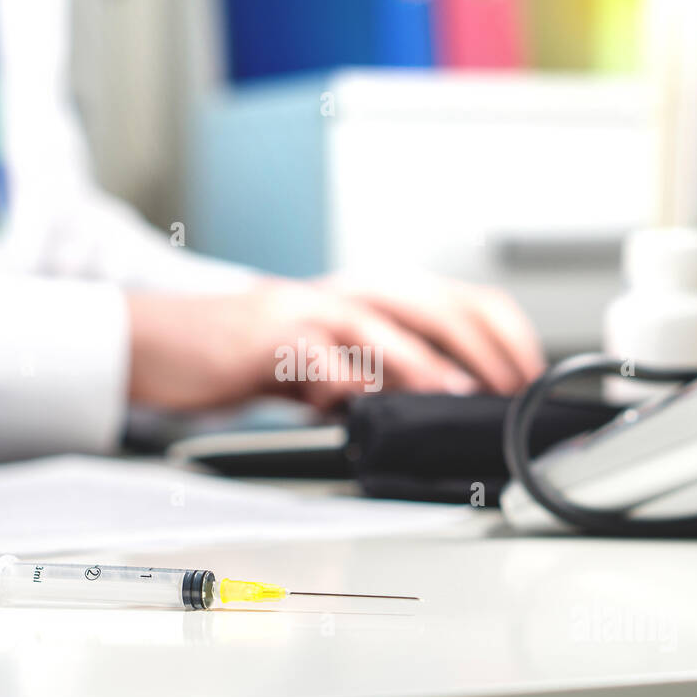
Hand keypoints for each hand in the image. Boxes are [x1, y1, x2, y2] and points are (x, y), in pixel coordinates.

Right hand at [125, 275, 544, 409]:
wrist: (170, 342)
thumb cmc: (251, 354)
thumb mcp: (331, 363)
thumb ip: (379, 375)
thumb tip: (439, 402)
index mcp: (368, 297)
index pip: (454, 298)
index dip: (500, 332)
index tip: (526, 374)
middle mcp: (345, 294)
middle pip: (429, 303)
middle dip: (480, 343)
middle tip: (509, 386)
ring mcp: (308, 310)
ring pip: (377, 323)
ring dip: (421, 358)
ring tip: (454, 389)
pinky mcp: (270, 337)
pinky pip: (315, 356)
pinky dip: (343, 378)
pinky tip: (361, 401)